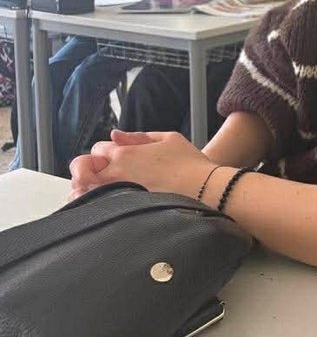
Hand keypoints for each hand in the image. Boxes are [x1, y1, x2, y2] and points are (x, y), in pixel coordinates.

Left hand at [77, 130, 213, 197]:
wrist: (204, 191)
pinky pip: (94, 209)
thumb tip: (114, 135)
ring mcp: (115, 195)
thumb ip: (138, 136)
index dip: (105, 152)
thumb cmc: (190, 164)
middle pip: (81, 167)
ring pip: (82, 190)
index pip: (97, 149)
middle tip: (103, 174)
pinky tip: (106, 206)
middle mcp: (114, 174)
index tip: (117, 158)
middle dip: (88, 168)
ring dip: (87, 187)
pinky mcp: (121, 213)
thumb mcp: (169, 138)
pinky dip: (93, 206)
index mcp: (124, 154)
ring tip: (102, 192)